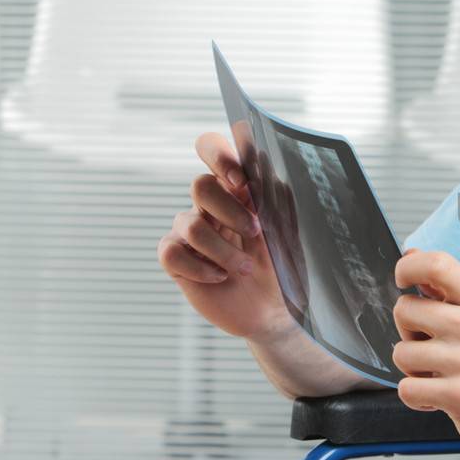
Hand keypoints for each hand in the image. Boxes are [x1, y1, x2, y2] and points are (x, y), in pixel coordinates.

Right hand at [156, 132, 293, 341]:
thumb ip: (277, 201)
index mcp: (236, 188)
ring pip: (190, 224)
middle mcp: (209, 205)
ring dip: (225, 250)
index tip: (240, 180)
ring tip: (246, 268)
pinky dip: (200, 268)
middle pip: (200, 185)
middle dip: (230, 211)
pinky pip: (171, 253)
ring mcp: (189, 231)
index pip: (212, 148)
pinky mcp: (176, 259)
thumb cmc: (283, 267)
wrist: (273, 311)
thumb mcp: (289, 233)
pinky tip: (220, 278)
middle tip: (255, 232)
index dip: (219, 155)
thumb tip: (267, 172)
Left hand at [391, 249, 459, 455]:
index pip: (437, 264)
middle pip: (405, 309)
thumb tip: (411, 255)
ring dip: (412, 369)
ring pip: (401, 353)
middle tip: (431, 346)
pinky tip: (438, 397)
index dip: (408, 269)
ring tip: (438, 374)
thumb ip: (450, 289)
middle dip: (407, 330)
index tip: (404, 283)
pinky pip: (407, 389)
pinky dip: (416, 397)